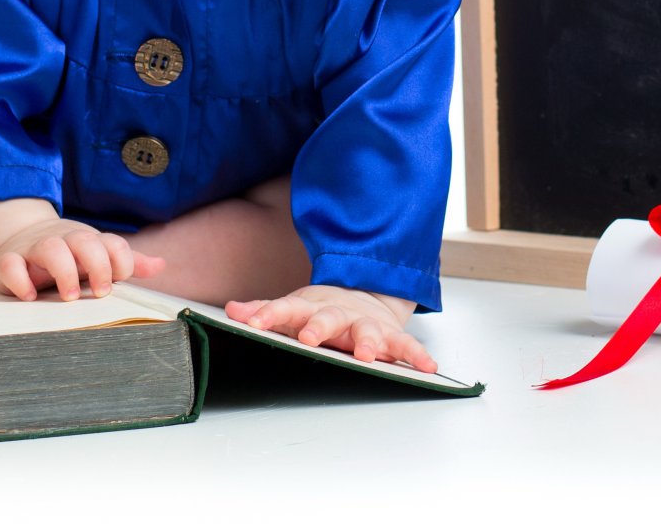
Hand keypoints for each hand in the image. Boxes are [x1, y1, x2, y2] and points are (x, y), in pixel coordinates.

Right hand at [0, 216, 165, 301]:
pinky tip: (31, 296)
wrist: (20, 237)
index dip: (120, 261)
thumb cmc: (68, 253)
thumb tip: (161, 265)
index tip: (120, 280)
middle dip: (96, 264)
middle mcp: (63, 240)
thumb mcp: (97, 255)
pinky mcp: (8, 261)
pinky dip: (19, 279)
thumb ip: (127, 262)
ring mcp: (35, 249)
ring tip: (69, 297)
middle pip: (83, 240)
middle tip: (101, 292)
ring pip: (49, 248)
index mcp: (88, 241)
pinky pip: (10, 265)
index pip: (112, 244)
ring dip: (63, 270)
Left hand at [226, 285, 437, 372]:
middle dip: (320, 326)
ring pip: (368, 331)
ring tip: (368, 354)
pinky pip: (407, 346)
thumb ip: (266, 311)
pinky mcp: (391, 335)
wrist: (366, 294)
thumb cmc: (323, 309)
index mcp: (313, 308)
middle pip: (329, 317)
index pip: (287, 308)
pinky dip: (417, 355)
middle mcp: (341, 314)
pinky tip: (428, 367)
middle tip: (311, 337)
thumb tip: (232, 311)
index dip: (270, 314)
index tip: (254, 322)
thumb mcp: (294, 307)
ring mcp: (366, 324)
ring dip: (369, 342)